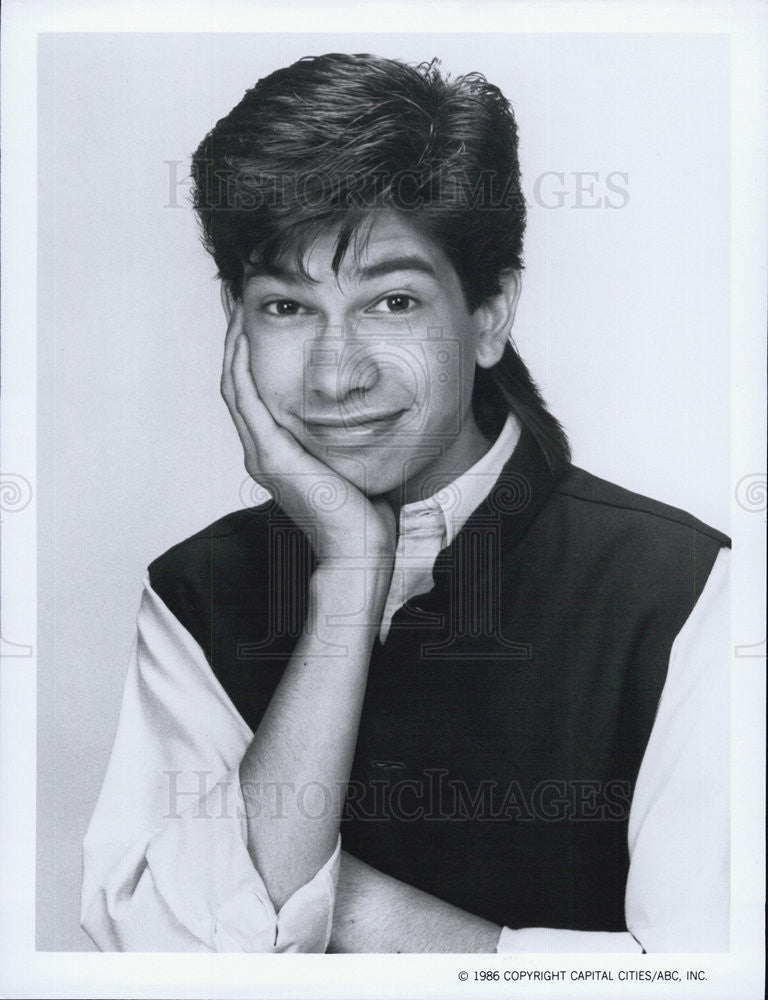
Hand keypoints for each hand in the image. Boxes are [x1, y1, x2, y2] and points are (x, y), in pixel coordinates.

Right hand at [220, 301, 396, 564]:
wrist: (359, 551)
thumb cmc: (362, 514)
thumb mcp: (351, 463)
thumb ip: (348, 438)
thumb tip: (371, 414)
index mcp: (278, 453)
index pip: (255, 394)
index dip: (251, 357)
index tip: (255, 322)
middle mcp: (263, 451)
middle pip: (237, 384)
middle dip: (235, 342)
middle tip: (235, 303)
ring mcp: (263, 454)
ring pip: (235, 387)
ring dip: (232, 346)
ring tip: (235, 309)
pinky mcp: (271, 457)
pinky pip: (246, 402)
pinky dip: (241, 367)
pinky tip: (243, 338)